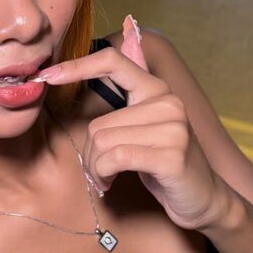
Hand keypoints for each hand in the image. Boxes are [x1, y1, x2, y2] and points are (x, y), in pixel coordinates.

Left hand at [34, 14, 227, 230]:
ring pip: (102, 142)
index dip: (77, 66)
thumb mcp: (145, 128)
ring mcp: (173, 128)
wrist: (204, 201)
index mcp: (157, 90)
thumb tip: (103, 52)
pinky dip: (104, 175)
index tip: (49, 74)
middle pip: (97, 124)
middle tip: (101, 171)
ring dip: (96, 168)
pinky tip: (111, 183)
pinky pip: (115, 158)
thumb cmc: (165, 165)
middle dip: (90, 155)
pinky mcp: (171, 155)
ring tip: (109, 177)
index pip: (113, 62)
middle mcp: (168, 103)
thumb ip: (125, 101)